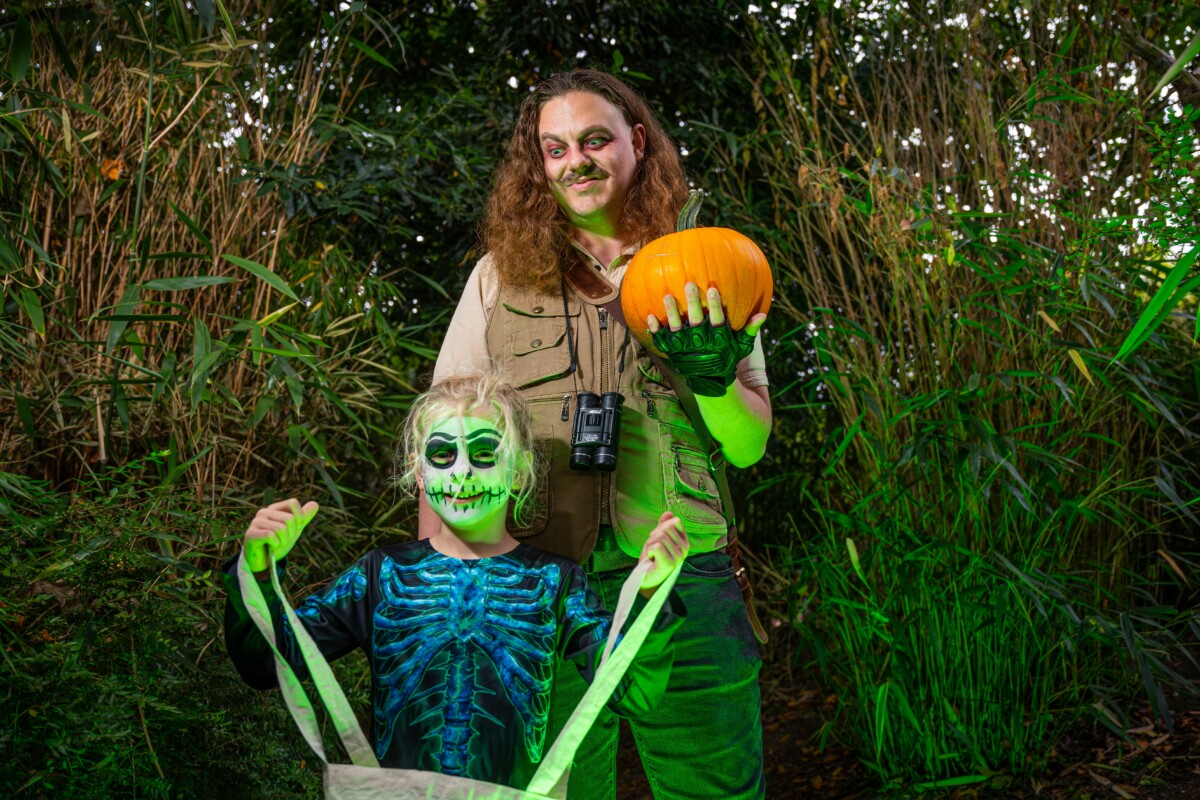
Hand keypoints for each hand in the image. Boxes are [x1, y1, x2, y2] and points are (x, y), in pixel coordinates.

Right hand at [243, 498, 318, 573]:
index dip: (300, 518)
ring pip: (281, 528)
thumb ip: (303, 517)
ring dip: (283, 541)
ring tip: (277, 544)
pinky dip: (275, 544)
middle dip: (291, 534)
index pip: (293, 503)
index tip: (297, 529)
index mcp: (274, 509)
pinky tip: (271, 547)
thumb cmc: (278, 544)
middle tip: (283, 541)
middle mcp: (264, 512)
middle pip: (289, 518)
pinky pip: (270, 536)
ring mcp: (256, 522)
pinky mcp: (250, 533)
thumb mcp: (294, 530)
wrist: (264, 562)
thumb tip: (315, 503)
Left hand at [637, 511, 689, 595]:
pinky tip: (652, 559)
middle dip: (653, 536)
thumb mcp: (658, 539)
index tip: (658, 541)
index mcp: (685, 541)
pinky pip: (656, 546)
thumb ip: (663, 526)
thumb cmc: (653, 558)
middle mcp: (685, 549)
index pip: (674, 521)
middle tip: (654, 550)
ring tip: (653, 555)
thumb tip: (669, 513)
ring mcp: (678, 557)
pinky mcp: (670, 563)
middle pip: (665, 528)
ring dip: (650, 545)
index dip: (661, 528)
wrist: (646, 578)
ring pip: (659, 537)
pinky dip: (650, 551)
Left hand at [645, 283, 766, 396]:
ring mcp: (685, 348)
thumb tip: (763, 315)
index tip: (712, 289)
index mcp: (717, 339)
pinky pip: (662, 340)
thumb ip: (750, 331)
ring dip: (672, 312)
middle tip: (689, 284)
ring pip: (677, 328)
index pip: (716, 319)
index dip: (714, 305)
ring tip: (667, 295)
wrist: (711, 382)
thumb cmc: (727, 359)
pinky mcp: (673, 353)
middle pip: (696, 320)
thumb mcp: (742, 347)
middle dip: (692, 302)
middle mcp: (700, 343)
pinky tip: (650, 315)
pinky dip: (655, 329)